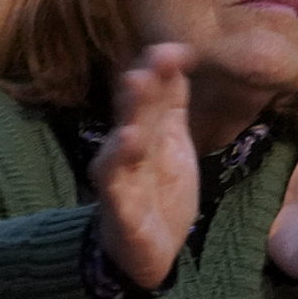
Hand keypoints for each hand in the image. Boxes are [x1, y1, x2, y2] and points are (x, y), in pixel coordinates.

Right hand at [91, 44, 200, 288]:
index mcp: (145, 131)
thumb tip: (179, 52)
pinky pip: (117, 190)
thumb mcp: (172, 139)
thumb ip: (172, 100)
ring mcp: (121, 179)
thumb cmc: (158, 186)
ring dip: (127, 126)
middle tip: (145, 69)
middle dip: (137, 93)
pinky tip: (126, 148)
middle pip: (131, 116)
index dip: (159, 73)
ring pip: (120, 150)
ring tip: (134, 108)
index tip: (176, 51)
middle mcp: (127, 150)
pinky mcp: (120, 210)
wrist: (148, 247)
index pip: (150, 96)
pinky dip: (119, 171)